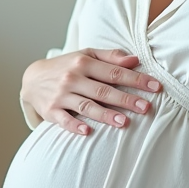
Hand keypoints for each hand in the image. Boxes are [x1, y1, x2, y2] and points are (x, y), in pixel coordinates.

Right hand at [20, 49, 160, 134]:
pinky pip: (64, 120)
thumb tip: (135, 60)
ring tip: (124, 123)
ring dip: (105, 115)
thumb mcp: (86, 55)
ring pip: (86, 106)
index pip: (114, 72)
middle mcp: (73, 78)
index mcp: (84, 63)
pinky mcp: (51, 111)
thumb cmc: (67, 67)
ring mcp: (61, 95)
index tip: (155, 87)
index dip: (136, 79)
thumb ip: (110, 57)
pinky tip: (87, 132)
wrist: (32, 79)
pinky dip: (74, 126)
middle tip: (146, 107)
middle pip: (103, 90)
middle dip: (125, 99)